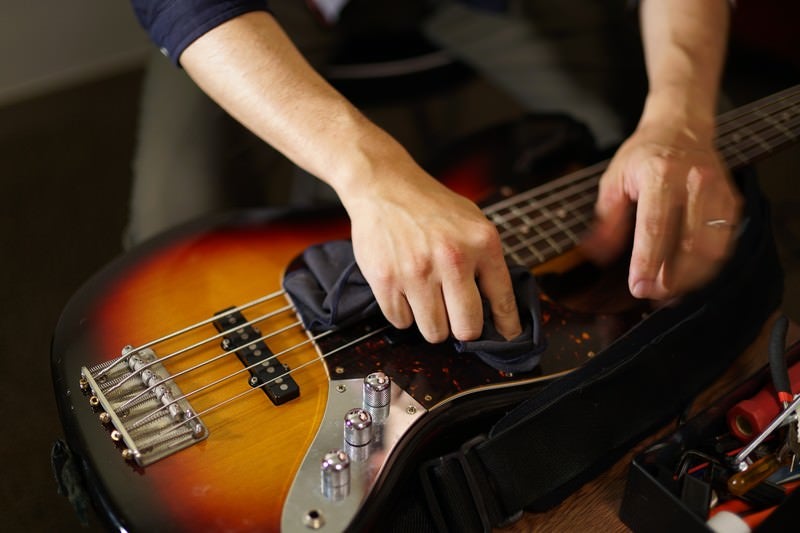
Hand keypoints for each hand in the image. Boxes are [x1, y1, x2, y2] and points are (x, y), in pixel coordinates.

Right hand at [343, 164, 521, 342]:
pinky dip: (404, 314)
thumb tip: (498, 308)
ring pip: (434, 332)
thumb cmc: (429, 205)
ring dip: (432, 323)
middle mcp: (452, 259)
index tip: (507, 337)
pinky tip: (405, 291)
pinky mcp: (386, 280)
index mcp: (481, 243)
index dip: (506, 326)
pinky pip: (401, 322)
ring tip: (427, 300)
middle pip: (467, 328)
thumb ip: (487, 260)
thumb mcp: (473, 222)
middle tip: (456, 318)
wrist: (384, 185)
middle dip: (463, 329)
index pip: (502, 301)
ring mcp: (417, 272)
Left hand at [583, 121, 741, 300]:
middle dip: (672, 278)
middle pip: (690, 243)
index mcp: (660, 174)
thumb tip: (597, 256)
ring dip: (692, 278)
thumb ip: (607, 220)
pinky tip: (688, 278)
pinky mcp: (732, 202)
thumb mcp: (614, 181)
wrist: (680, 127)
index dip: (647, 262)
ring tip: (669, 292)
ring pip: (713, 249)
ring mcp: (719, 192)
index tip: (638, 287)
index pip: (655, 227)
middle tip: (652, 295)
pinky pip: (724, 243)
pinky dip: (707, 267)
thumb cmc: (642, 157)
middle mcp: (695, 182)